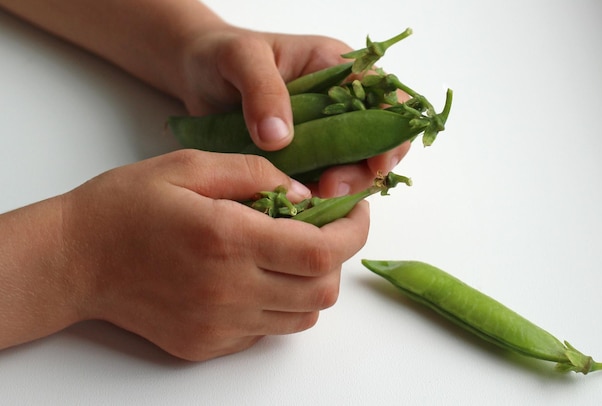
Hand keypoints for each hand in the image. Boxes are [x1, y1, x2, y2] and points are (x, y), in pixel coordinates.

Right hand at [61, 150, 369, 360]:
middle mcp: (230, 290)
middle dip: (336, 257)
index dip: (354, 230)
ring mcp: (220, 325)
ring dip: (310, 283)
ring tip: (287, 252)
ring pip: (302, 316)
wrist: (75, 260)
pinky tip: (254, 276)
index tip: (355, 211)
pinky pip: (268, 331)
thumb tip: (305, 197)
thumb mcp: (190, 166)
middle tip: (321, 229)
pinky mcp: (208, 344)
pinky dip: (278, 304)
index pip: (322, 251)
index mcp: (228, 239)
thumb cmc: (128, 205)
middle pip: (323, 289)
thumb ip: (255, 175)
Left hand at [178, 24, 409, 196]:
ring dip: (342, 188)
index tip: (375, 162)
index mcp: (337, 70)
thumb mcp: (240, 58)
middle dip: (365, 169)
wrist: (195, 76)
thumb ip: (263, 90)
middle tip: (331, 187)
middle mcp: (338, 105)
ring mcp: (321, 136)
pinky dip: (316, 197)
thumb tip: (279, 138)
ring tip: (312, 198)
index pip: (385, 99)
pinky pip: (321, 182)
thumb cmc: (221, 54)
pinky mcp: (302, 160)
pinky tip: (299, 205)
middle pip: (376, 142)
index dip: (390, 131)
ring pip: (353, 168)